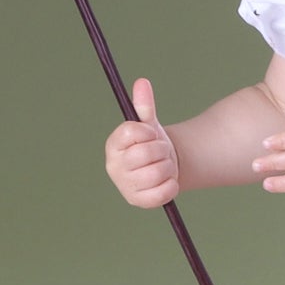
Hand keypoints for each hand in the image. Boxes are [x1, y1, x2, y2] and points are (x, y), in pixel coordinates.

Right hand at [105, 78, 178, 206]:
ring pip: (157, 172)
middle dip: (161, 150)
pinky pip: (163, 192)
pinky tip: (167, 181)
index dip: (148, 132)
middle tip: (162, 152)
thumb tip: (142, 82)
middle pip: (145, 153)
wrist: (163, 168)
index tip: (152, 133)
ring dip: (169, 167)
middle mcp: (114, 166)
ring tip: (165, 165)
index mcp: (113, 145)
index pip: (130, 133)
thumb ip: (144, 105)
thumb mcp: (149, 125)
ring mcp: (125, 186)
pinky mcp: (139, 202)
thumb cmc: (152, 144)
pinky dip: (171, 185)